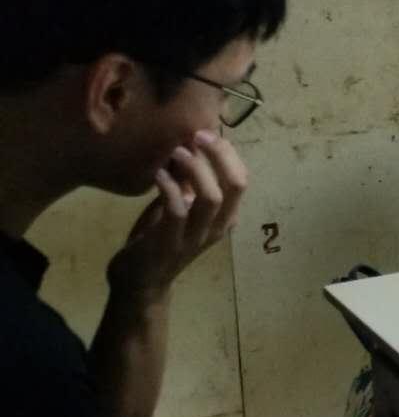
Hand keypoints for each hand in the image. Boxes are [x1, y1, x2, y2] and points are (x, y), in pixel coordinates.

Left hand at [105, 131, 248, 299]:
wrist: (140, 283)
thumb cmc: (159, 240)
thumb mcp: (178, 208)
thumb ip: (186, 184)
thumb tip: (187, 145)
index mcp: (224, 217)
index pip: (241, 180)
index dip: (228, 154)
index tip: (207, 133)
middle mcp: (217, 227)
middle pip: (235, 186)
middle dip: (220, 156)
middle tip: (198, 135)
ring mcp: (195, 238)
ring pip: (210, 198)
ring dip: (195, 170)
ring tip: (177, 152)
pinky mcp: (170, 244)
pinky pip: (177, 211)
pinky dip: (169, 188)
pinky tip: (158, 175)